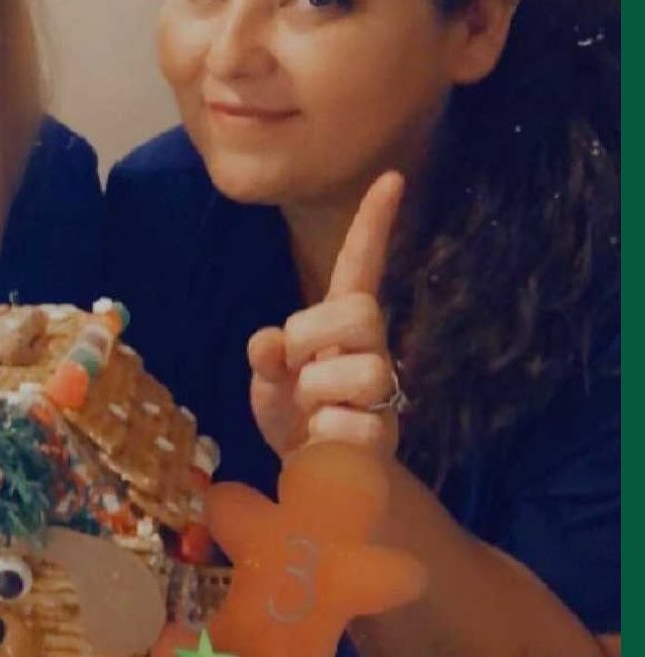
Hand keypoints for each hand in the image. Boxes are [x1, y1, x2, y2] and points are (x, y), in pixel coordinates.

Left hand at [248, 172, 403, 457]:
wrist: (316, 478)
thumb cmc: (295, 417)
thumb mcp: (267, 382)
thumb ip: (265, 356)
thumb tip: (270, 344)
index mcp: (340, 327)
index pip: (360, 267)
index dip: (373, 225)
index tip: (392, 178)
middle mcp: (370, 349)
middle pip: (361, 310)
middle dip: (311, 333)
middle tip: (293, 366)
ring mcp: (384, 391)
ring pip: (355, 370)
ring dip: (313, 394)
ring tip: (309, 413)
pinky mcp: (387, 435)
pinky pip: (352, 425)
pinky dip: (323, 437)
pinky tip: (323, 443)